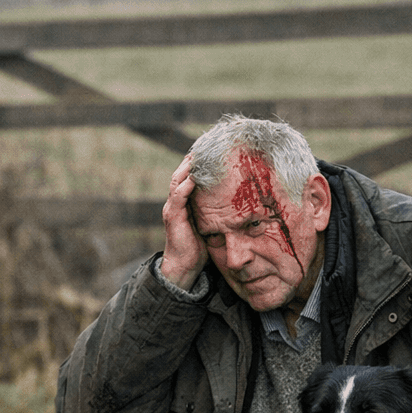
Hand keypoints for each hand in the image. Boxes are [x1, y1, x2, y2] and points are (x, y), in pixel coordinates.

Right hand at [158, 154, 206, 290]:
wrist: (184, 266)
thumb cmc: (199, 247)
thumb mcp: (209, 224)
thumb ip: (216, 212)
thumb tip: (239, 202)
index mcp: (184, 203)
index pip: (188, 177)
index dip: (197, 164)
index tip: (210, 150)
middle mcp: (175, 202)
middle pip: (181, 173)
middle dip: (191, 160)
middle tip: (204, 146)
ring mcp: (172, 208)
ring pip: (177, 181)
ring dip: (187, 168)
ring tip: (198, 155)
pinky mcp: (173, 216)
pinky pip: (178, 196)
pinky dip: (186, 185)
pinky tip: (195, 177)